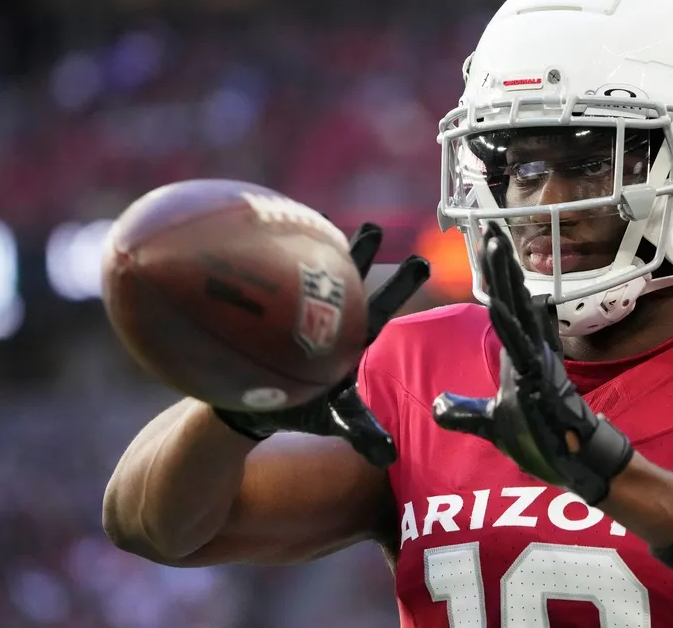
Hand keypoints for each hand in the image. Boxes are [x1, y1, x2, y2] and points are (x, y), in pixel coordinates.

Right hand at [214, 222, 429, 467]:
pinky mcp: (264, 310)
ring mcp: (294, 310)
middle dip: (361, 253)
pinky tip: (262, 230)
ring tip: (325, 218)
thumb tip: (390, 455)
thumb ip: (363, 431)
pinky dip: (268, 258)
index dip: (400, 284)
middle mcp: (328, 316)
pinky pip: (266, 278)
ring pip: (307, 272)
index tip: (420, 260)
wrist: (252, 406)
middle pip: (348, 280)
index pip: (382, 305)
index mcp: (351, 335)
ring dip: (315, 246)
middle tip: (374, 225)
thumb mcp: (335, 419)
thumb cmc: (299, 409)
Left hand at [432, 222, 632, 503]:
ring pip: (519, 313)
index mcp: (519, 352)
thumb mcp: (491, 423)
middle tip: (489, 226)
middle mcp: (532, 350)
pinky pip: (522, 349)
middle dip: (501, 263)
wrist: (574, 462)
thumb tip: (436, 405)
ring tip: (495, 248)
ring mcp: (539, 362)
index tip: (486, 241)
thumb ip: (462, 412)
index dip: (497, 276)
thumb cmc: (541, 436)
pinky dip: (509, 326)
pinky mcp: (542, 381)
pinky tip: (496, 305)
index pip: (505, 305)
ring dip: (506, 280)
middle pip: (514, 298)